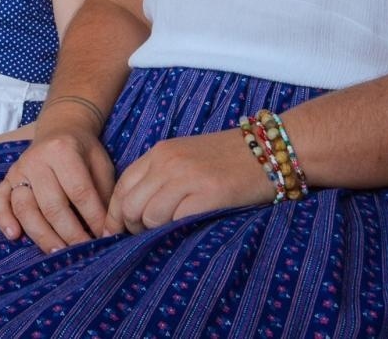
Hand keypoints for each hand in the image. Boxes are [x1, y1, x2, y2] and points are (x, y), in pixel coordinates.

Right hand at [0, 127, 114, 252]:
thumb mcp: (101, 164)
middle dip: (70, 233)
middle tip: (84, 250)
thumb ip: (103, 194)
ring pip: (25, 208)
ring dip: (42, 235)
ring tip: (58, 253)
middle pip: (52, 205)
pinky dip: (3, 219)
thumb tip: (107, 230)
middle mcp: (37, 160)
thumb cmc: (83, 152)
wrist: (59, 129)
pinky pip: (0, 200)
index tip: (105, 237)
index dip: (93, 218)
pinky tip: (14, 236)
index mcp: (63, 151)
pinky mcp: (7, 179)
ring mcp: (18, 170)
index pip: (79, 192)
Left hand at [102, 129, 272, 235]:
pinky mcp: (209, 193)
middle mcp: (168, 162)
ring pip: (149, 216)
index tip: (118, 232)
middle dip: (131, 228)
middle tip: (144, 238)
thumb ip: (159, 177)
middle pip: (130, 205)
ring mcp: (187, 177)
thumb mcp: (185, 157)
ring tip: (169, 233)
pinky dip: (176, 231)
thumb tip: (134, 212)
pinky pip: (176, 221)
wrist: (272, 149)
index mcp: (160, 152)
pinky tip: (187, 229)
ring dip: (154, 232)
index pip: (121, 187)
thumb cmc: (228, 159)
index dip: (115, 215)